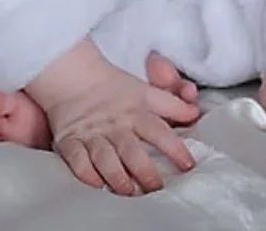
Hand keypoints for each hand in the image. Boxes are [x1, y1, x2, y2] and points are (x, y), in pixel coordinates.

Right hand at [27, 40, 198, 194]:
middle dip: (144, 171)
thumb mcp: (144, 92)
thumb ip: (171, 104)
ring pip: (105, 158)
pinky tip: (95, 184)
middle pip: (131, 150)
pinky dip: (85, 173)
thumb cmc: (113, 87)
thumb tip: (195, 112)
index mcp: (135, 112)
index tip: (188, 165)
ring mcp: (92, 134)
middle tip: (157, 189)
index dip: (174, 147)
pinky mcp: (70, 141)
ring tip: (128, 191)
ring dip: (117, 176)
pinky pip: (76, 159)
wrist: (73, 74)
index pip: (158, 130)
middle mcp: (115, 126)